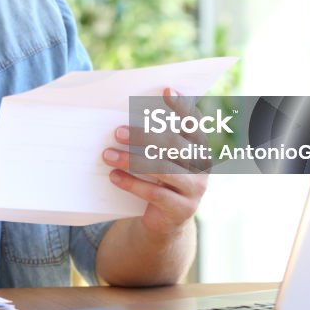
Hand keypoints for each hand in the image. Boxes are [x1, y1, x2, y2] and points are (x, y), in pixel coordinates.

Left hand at [102, 88, 206, 235]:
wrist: (167, 220)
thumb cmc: (160, 178)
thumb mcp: (161, 157)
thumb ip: (156, 137)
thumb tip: (126, 113)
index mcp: (199, 146)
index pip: (194, 121)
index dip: (182, 106)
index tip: (166, 89)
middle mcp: (202, 165)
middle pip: (173, 144)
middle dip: (143, 135)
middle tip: (116, 131)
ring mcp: (195, 188)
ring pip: (162, 168)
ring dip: (131, 160)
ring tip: (107, 154)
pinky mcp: (182, 209)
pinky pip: (154, 193)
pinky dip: (131, 183)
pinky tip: (114, 176)